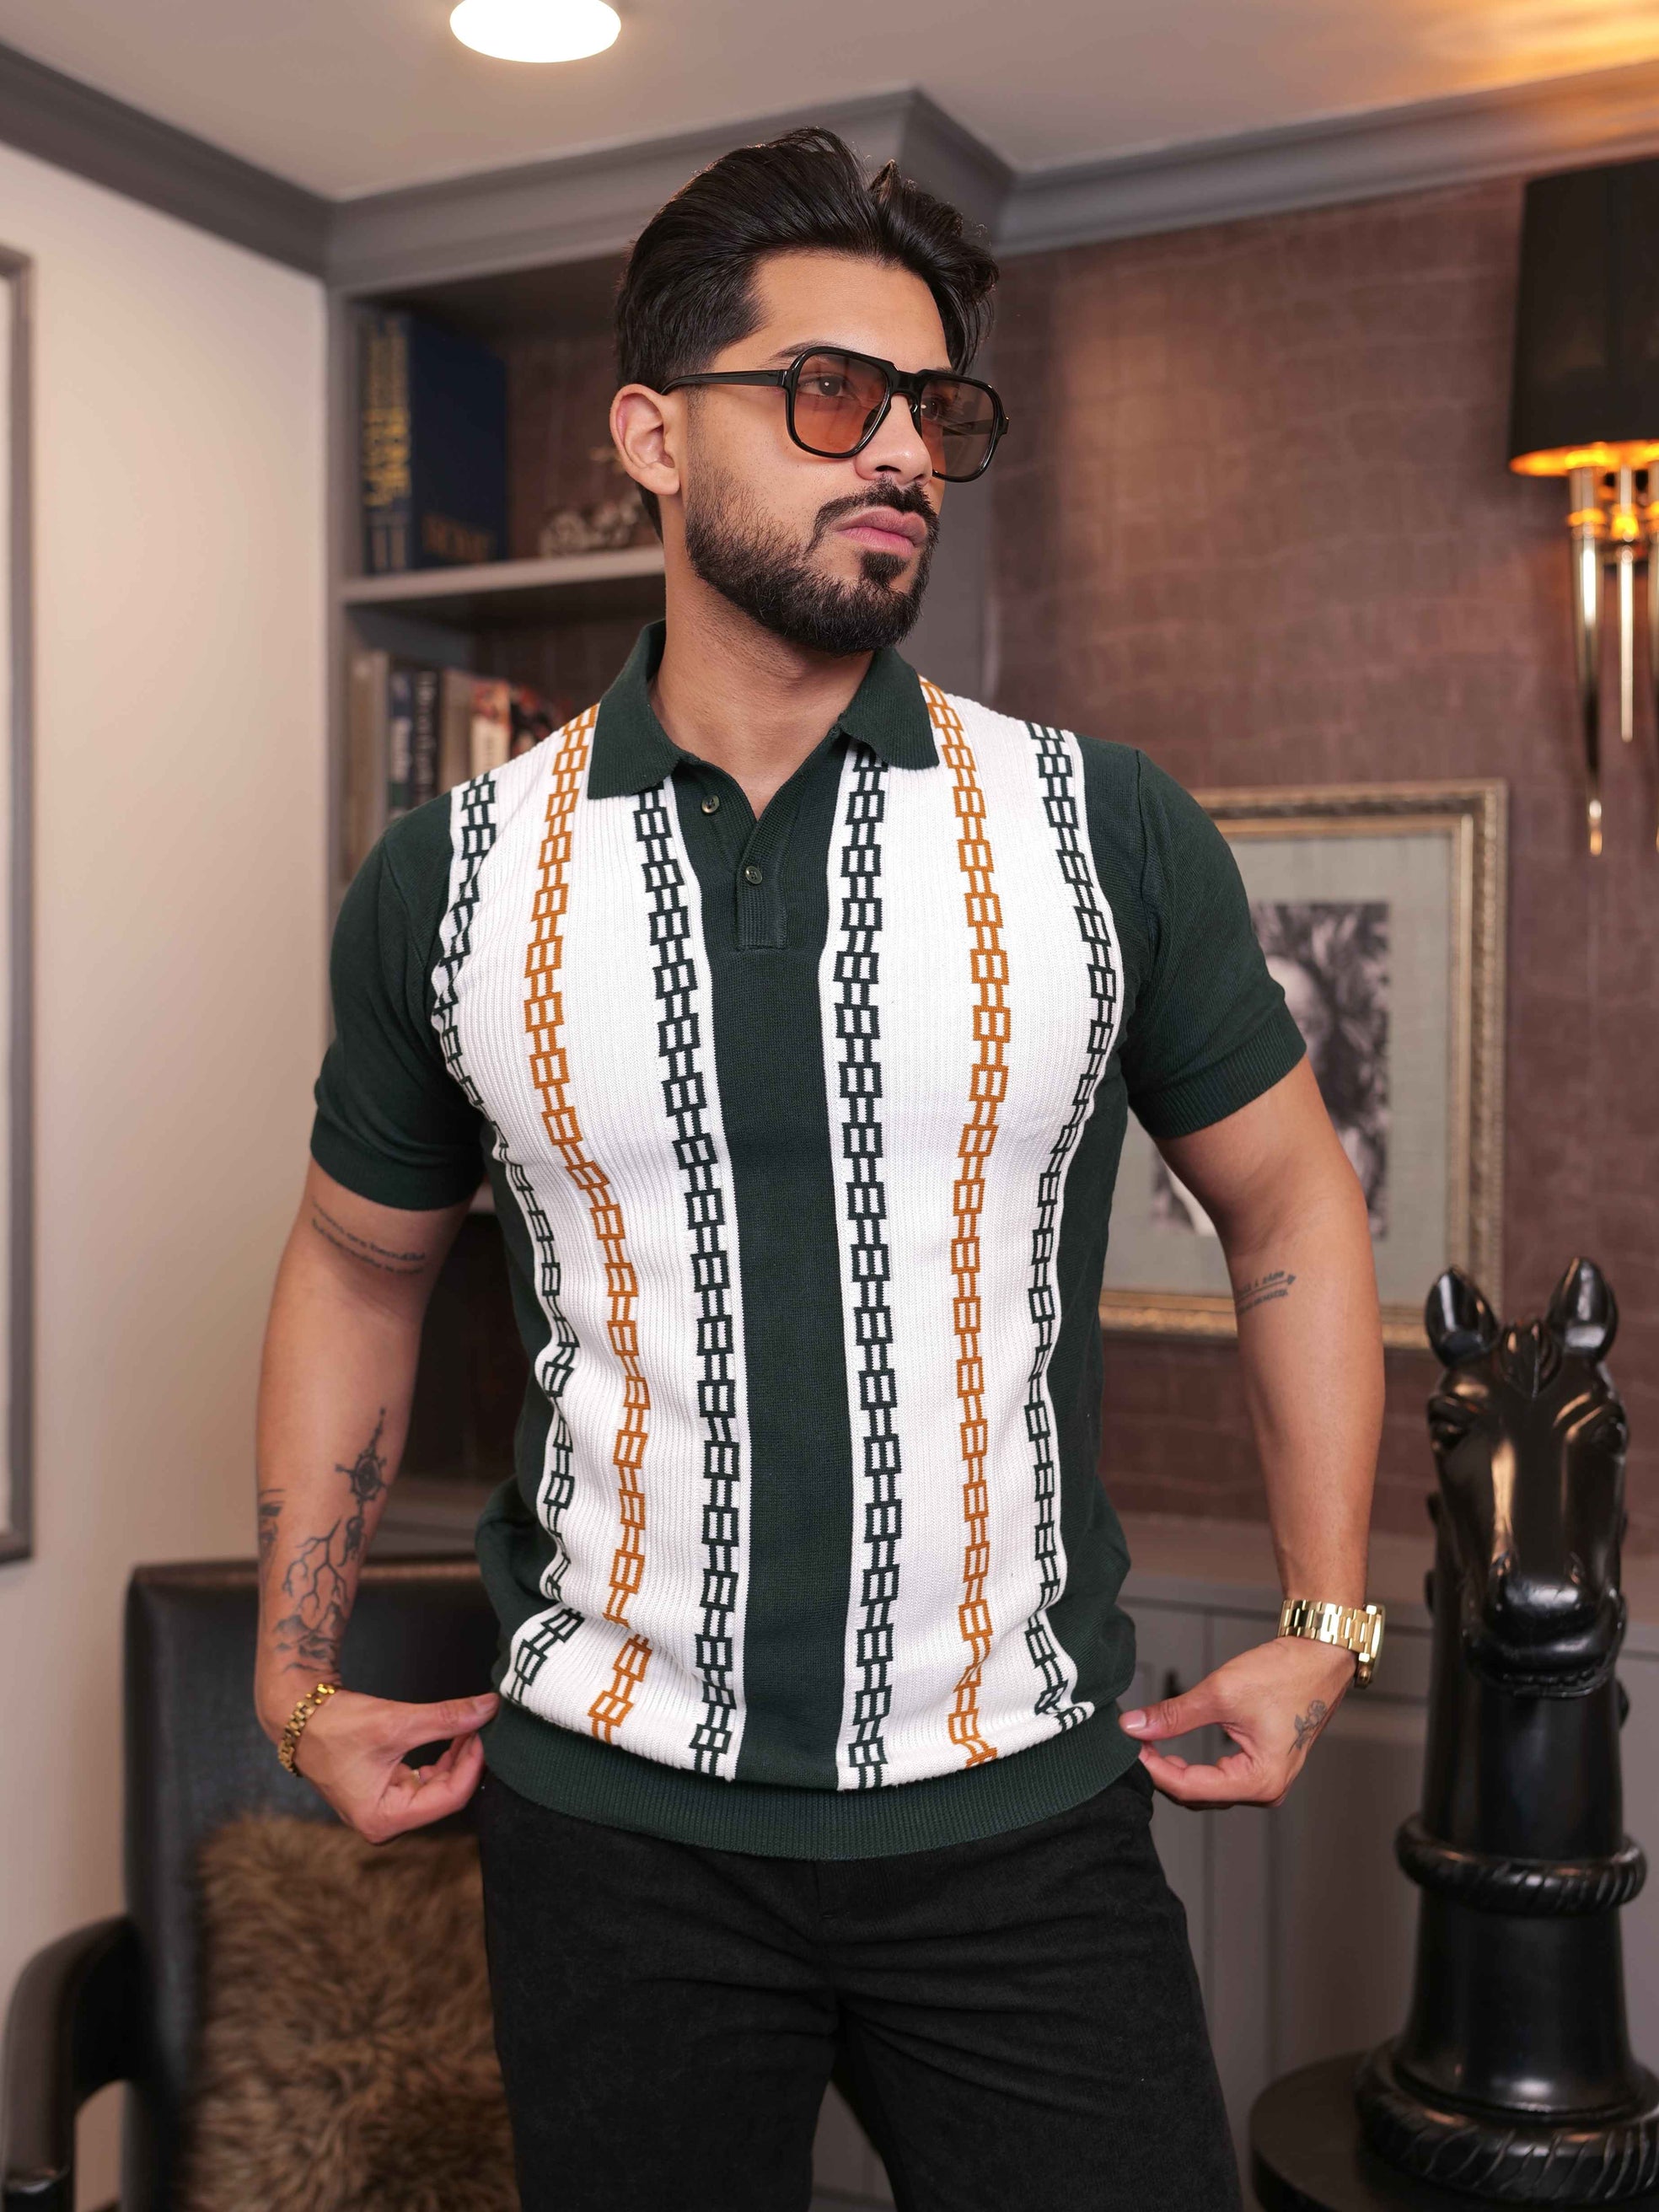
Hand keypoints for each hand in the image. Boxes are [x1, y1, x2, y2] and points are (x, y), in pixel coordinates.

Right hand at [276, 1686, 500, 1843]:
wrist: (300, 1715)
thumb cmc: (336, 1724)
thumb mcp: (396, 1721)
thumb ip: (446, 1718)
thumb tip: (488, 1708)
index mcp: (383, 1819)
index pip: (449, 1799)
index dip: (473, 1764)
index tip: (483, 1732)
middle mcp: (384, 1822)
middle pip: (445, 1796)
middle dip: (467, 1761)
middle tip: (481, 1726)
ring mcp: (385, 1809)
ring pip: (438, 1788)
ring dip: (456, 1759)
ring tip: (469, 1726)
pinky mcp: (386, 1792)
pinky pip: (425, 1781)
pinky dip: (441, 1759)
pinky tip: (453, 1736)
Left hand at [1117, 1636, 1355, 1807]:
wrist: (1320, 1657)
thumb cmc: (1285, 1674)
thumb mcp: (1221, 1692)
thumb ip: (1174, 1714)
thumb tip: (1134, 1726)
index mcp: (1261, 1781)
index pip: (1191, 1788)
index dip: (1155, 1769)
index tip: (1130, 1747)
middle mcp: (1267, 1790)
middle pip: (1198, 1794)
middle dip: (1163, 1771)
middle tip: (1135, 1741)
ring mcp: (1266, 1781)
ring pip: (1207, 1789)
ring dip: (1177, 1770)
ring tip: (1148, 1743)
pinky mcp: (1262, 1768)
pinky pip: (1220, 1779)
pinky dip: (1194, 1767)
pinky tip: (1172, 1749)